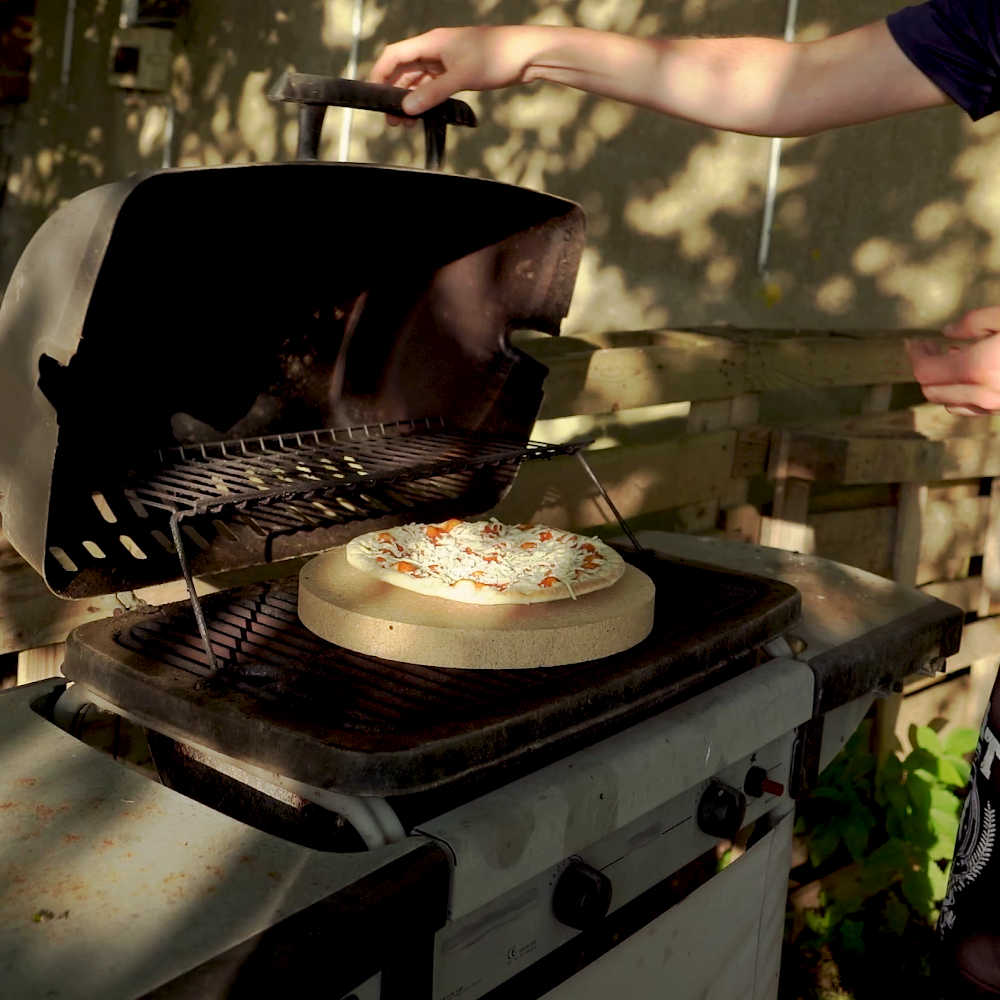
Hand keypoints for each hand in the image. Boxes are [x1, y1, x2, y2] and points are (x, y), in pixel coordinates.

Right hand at [370, 26, 540, 123]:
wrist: (527, 55)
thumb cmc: (497, 57)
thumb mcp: (461, 77)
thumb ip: (432, 94)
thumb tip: (407, 109)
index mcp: (432, 42)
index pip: (395, 55)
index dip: (380, 73)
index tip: (372, 95)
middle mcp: (436, 49)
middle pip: (405, 70)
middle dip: (395, 93)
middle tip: (391, 119)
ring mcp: (448, 61)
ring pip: (420, 81)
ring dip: (411, 100)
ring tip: (405, 123)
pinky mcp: (459, 72)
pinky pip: (435, 86)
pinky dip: (427, 100)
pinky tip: (423, 115)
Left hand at [907, 307, 999, 414]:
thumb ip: (973, 322)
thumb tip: (947, 331)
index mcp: (978, 368)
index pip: (925, 372)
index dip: (915, 356)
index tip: (914, 341)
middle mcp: (982, 394)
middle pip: (931, 390)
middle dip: (925, 369)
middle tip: (930, 346)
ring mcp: (995, 406)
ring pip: (949, 403)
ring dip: (943, 382)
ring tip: (952, 355)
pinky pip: (971, 408)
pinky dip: (961, 393)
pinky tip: (973, 371)